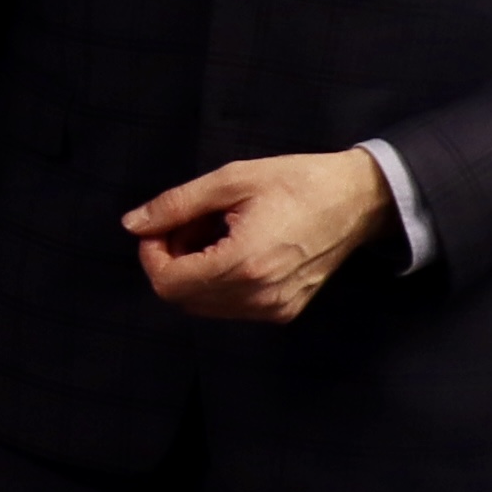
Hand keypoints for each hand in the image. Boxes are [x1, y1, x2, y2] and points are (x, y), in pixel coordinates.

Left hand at [123, 149, 394, 325]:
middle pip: (182, 298)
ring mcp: (273, 309)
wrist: (358, 200)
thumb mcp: (231, 180)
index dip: (151, 255)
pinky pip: (231, 306)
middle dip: (171, 261)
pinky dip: (218, 281)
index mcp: (244, 264)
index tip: (160, 226)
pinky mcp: (284, 311)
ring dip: (194, 272)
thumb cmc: (298, 182)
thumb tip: (133, 224)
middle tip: (189, 224)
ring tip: (214, 232)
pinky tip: (234, 248)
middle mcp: (259, 296)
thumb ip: (177, 204)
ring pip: (204, 305)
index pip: (169, 284)